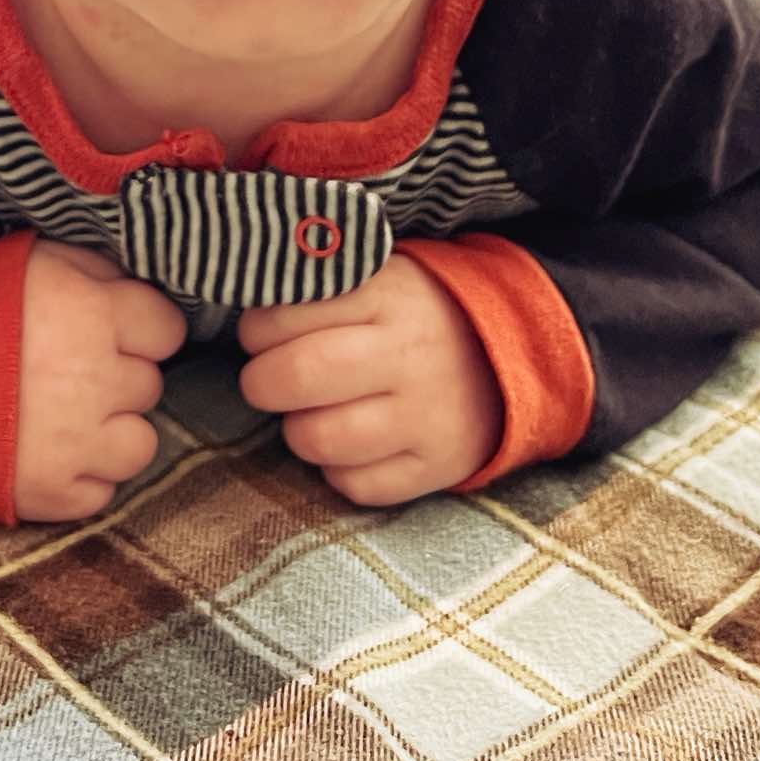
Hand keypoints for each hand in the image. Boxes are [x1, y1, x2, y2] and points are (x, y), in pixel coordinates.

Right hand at [15, 239, 187, 522]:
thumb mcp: (34, 258)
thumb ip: (95, 272)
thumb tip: (134, 289)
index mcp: (96, 315)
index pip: (167, 329)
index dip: (141, 327)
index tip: (113, 327)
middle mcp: (98, 381)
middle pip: (148, 384)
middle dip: (118, 374)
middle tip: (74, 367)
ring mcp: (78, 444)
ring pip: (139, 445)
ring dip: (112, 430)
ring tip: (70, 414)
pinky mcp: (51, 493)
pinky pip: (101, 493)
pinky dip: (82, 476)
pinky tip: (50, 449)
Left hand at [237, 253, 503, 507]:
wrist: (509, 353)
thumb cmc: (417, 311)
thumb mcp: (380, 274)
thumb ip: (321, 281)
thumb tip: (250, 299)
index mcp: (386, 294)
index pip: (286, 314)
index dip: (256, 329)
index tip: (260, 334)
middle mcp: (408, 353)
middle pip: (298, 375)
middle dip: (261, 382)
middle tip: (268, 379)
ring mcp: (426, 414)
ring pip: (319, 439)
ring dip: (298, 430)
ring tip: (310, 412)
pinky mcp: (439, 465)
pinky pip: (356, 486)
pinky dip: (338, 471)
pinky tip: (349, 445)